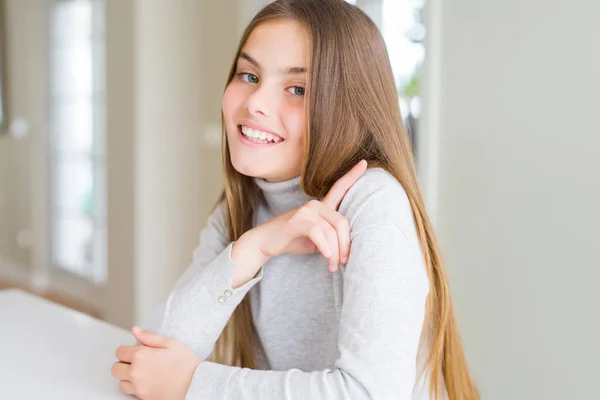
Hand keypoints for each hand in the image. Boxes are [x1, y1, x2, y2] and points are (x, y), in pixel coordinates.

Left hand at [111, 326, 199, 399]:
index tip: (135, 351)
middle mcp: (136, 373)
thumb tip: (135, 330)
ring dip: (127, 377)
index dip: (126, 350)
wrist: (195, 386)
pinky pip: (130, 393)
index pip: (119, 352)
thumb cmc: (186, 365)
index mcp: (141, 356)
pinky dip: (134, 388)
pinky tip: (147, 382)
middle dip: (123, 363)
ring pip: (121, 382)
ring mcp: (138, 388)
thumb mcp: (171, 343)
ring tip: (142, 373)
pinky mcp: (142, 398)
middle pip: (116, 368)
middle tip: (137, 362)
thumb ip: (149, 336)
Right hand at [243, 160, 367, 272]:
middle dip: (345, 245)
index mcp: (323, 207)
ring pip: (331, 230)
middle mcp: (316, 205)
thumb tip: (350, 251)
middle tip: (344, 263)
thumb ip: (332, 237)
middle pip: (342, 222)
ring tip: (333, 266)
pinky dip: (325, 246)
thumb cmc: (294, 240)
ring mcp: (306, 211)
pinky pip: (318, 232)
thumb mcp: (319, 240)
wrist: (266, 243)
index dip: (352, 176)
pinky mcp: (297, 220)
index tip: (364, 163)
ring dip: (335, 252)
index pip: (339, 188)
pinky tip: (327, 256)